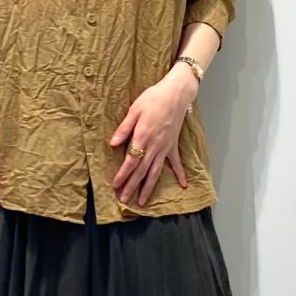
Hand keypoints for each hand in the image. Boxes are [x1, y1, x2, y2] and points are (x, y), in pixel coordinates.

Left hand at [109, 67, 196, 206]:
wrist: (176, 93)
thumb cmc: (153, 98)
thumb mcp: (135, 109)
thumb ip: (124, 128)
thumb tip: (112, 143)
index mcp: (143, 137)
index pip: (131, 161)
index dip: (123, 175)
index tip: (115, 186)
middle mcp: (155, 146)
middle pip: (142, 171)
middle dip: (132, 187)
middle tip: (124, 201)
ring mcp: (165, 147)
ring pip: (156, 172)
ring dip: (148, 187)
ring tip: (142, 201)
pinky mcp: (173, 145)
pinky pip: (176, 163)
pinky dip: (179, 174)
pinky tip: (183, 185)